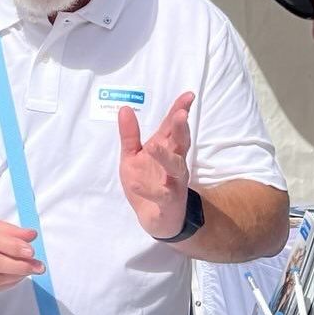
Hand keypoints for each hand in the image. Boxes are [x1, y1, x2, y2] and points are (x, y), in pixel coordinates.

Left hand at [119, 92, 194, 239]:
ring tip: (154, 145)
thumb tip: (125, 108)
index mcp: (166, 150)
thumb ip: (130, 135)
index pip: (173, 128)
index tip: (188, 95)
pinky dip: (148, 190)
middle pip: (180, 143)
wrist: (158, 219)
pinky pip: (160, 196)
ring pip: (175, 168)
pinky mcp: (167, 202)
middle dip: (181, 129)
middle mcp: (174, 164)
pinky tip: (135, 184)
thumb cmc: (147, 182)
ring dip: (165, 156)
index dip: (180, 111)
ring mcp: (173, 183)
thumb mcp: (132, 157)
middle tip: (180, 114)